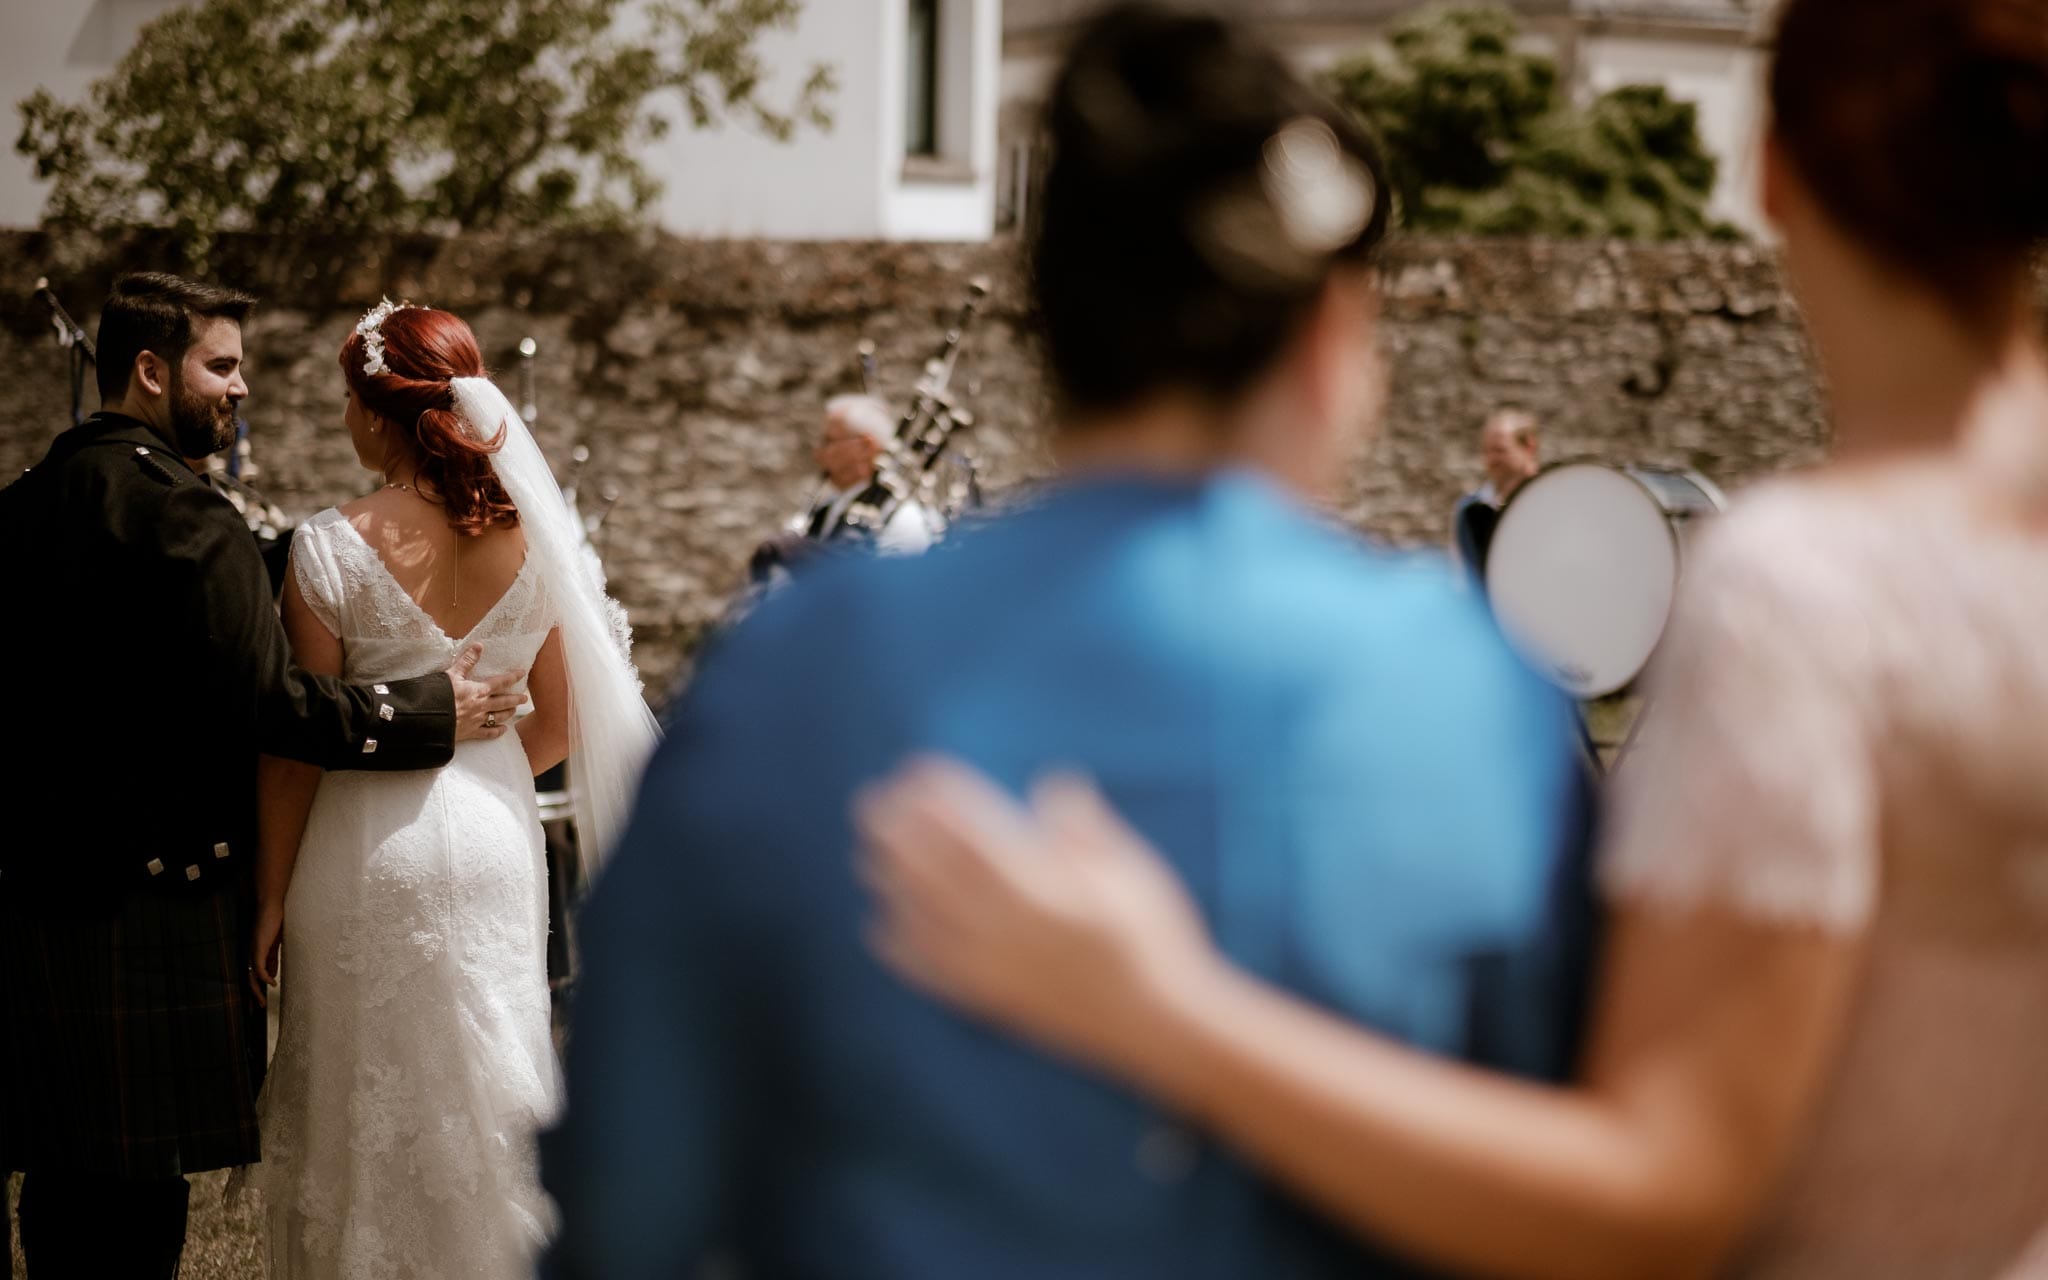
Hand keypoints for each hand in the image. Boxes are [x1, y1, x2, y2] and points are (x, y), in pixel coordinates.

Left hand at [250, 897, 283, 1006]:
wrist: (272, 907)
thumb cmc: (275, 922)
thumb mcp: (276, 945)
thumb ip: (272, 959)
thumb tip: (272, 975)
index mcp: (256, 955)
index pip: (253, 976)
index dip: (256, 989)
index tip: (259, 1001)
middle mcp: (251, 955)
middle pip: (249, 979)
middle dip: (253, 995)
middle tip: (257, 1007)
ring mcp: (253, 952)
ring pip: (251, 977)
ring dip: (256, 991)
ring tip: (261, 1002)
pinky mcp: (258, 948)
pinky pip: (259, 968)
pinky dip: (264, 977)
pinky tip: (272, 983)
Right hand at [446, 644, 525, 741]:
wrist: (427, 719)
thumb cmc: (438, 695)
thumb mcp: (451, 674)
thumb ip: (467, 661)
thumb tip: (479, 645)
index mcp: (478, 691)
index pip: (500, 682)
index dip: (513, 677)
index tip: (522, 673)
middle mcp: (481, 706)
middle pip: (504, 702)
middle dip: (515, 699)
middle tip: (525, 698)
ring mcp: (477, 721)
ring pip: (499, 717)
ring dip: (508, 713)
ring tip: (514, 710)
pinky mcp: (470, 733)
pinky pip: (488, 733)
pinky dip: (497, 732)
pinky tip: (503, 730)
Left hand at [856, 759, 1223, 1082]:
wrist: (1159, 1023)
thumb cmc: (1153, 938)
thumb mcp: (1132, 870)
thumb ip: (1084, 828)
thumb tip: (1051, 783)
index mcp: (1039, 886)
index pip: (974, 832)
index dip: (940, 799)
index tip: (917, 773)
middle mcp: (1004, 925)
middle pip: (935, 870)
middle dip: (898, 833)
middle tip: (869, 803)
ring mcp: (993, 966)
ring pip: (924, 917)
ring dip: (890, 881)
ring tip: (866, 853)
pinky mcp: (991, 999)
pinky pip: (931, 972)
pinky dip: (900, 948)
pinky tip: (880, 927)